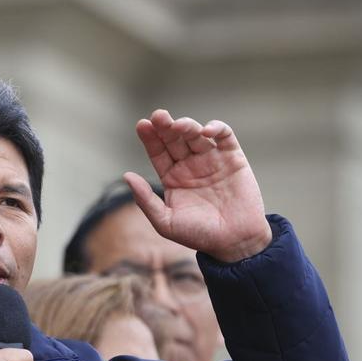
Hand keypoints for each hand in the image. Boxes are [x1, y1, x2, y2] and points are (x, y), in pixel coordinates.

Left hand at [123, 110, 271, 262]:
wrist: (235, 243)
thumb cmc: (199, 235)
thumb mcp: (165, 222)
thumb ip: (146, 200)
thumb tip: (126, 176)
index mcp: (172, 177)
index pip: (158, 152)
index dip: (150, 138)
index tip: (142, 125)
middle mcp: (190, 165)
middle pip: (174, 139)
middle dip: (165, 126)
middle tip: (159, 117)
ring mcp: (211, 159)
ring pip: (196, 134)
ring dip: (187, 126)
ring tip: (179, 126)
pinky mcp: (233, 158)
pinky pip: (224, 136)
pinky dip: (216, 128)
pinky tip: (206, 131)